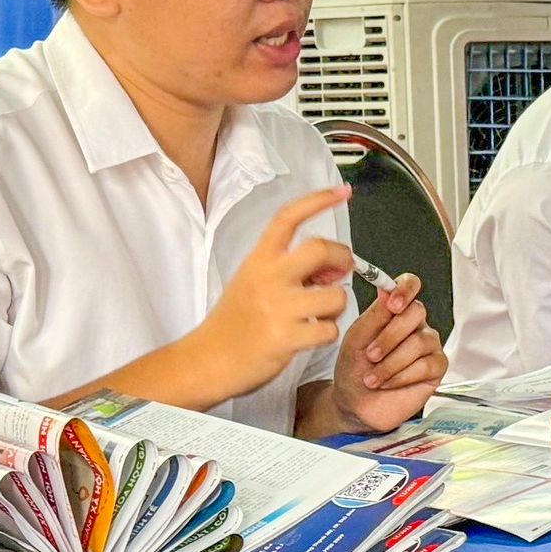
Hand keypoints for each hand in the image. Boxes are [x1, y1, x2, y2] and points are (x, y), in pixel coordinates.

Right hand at [184, 186, 353, 404]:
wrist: (207, 359)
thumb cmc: (235, 320)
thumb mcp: (254, 280)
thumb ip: (290, 267)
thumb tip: (334, 265)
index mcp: (259, 259)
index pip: (288, 217)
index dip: (318, 200)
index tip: (343, 192)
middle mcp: (267, 277)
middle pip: (320, 248)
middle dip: (343, 257)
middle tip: (339, 272)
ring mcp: (277, 307)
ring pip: (336, 295)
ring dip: (336, 305)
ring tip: (317, 314)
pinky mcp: (285, 337)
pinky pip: (329, 329)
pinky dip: (326, 334)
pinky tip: (309, 336)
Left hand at [329, 272, 446, 433]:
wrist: (354, 404)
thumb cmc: (353, 370)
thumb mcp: (356, 339)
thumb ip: (374, 315)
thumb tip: (387, 290)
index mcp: (393, 312)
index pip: (409, 286)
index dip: (405, 290)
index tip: (392, 305)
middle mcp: (414, 325)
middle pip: (416, 312)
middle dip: (389, 337)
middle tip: (371, 354)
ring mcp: (427, 346)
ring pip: (420, 342)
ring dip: (391, 363)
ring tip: (373, 377)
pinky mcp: (436, 368)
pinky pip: (426, 365)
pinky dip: (402, 376)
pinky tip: (388, 383)